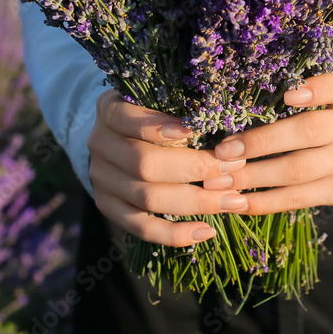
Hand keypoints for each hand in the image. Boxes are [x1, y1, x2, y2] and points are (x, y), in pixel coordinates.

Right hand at [87, 90, 249, 247]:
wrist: (117, 136)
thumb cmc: (151, 112)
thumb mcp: (157, 100)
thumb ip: (179, 107)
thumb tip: (223, 130)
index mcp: (109, 111)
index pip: (128, 119)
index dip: (159, 127)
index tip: (196, 129)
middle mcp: (99, 145)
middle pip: (144, 164)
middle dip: (195, 168)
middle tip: (233, 170)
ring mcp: (101, 179)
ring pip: (147, 198)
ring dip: (196, 201)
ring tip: (232, 200)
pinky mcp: (108, 207)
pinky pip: (141, 227)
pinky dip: (174, 233)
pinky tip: (206, 231)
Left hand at [202, 68, 332, 214]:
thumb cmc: (324, 108)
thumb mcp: (319, 88)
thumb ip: (292, 88)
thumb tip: (237, 103)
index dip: (318, 90)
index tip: (287, 96)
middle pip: (310, 133)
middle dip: (262, 143)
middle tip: (223, 152)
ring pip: (300, 171)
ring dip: (256, 176)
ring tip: (221, 180)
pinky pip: (299, 199)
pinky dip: (265, 202)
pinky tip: (238, 202)